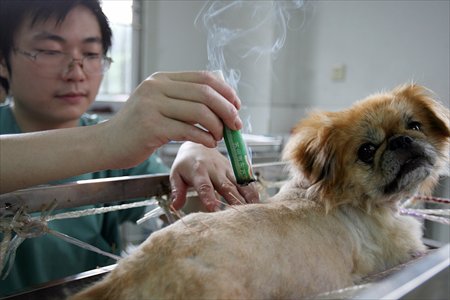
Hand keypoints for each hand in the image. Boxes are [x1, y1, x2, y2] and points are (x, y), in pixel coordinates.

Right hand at [103, 71, 242, 168]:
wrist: (107, 143)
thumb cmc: (138, 128)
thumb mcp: (158, 104)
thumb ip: (183, 99)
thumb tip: (222, 101)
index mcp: (162, 79)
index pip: (203, 77)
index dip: (226, 91)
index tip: (237, 105)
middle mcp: (157, 87)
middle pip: (205, 93)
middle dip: (227, 110)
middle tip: (236, 125)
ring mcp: (152, 105)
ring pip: (199, 112)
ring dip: (217, 126)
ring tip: (220, 136)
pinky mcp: (150, 126)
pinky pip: (188, 130)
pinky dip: (205, 137)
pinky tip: (209, 143)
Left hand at [170, 142, 259, 211]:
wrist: (197, 144)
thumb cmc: (185, 163)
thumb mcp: (176, 174)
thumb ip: (177, 191)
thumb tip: (176, 206)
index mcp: (198, 171)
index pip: (205, 186)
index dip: (210, 198)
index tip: (214, 209)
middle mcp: (214, 170)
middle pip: (226, 186)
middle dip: (233, 200)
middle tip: (240, 214)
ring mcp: (226, 169)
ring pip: (238, 183)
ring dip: (246, 196)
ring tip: (254, 209)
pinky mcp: (233, 169)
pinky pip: (244, 180)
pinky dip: (252, 189)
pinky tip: (258, 200)